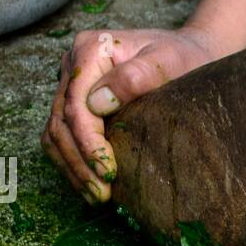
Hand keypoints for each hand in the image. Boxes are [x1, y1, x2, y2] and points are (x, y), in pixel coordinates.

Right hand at [41, 26, 222, 202]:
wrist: (190, 52)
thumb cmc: (183, 57)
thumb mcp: (168, 61)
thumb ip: (137, 76)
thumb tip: (98, 104)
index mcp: (90, 49)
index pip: (76, 105)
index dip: (88, 143)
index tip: (108, 172)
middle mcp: (74, 65)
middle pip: (61, 122)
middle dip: (78, 162)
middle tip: (101, 194)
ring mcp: (72, 83)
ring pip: (56, 132)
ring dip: (72, 167)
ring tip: (95, 195)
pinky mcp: (77, 100)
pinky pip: (63, 135)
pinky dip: (73, 161)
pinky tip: (91, 182)